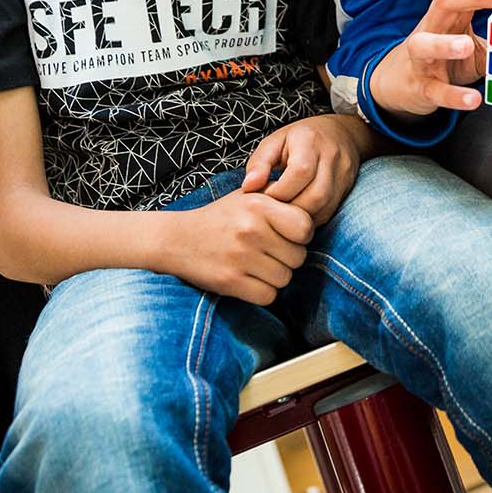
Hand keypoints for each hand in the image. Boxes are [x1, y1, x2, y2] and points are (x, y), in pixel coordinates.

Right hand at [162, 191, 313, 303]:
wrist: (176, 239)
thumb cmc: (221, 217)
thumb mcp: (248, 196)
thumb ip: (279, 200)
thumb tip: (315, 209)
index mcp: (259, 205)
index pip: (305, 227)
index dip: (301, 235)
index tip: (288, 235)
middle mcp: (251, 229)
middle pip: (299, 257)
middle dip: (288, 258)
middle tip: (269, 252)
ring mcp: (240, 257)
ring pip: (285, 278)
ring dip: (275, 276)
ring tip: (257, 265)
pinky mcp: (230, 281)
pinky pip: (268, 296)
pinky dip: (263, 292)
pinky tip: (250, 280)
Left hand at [240, 114, 373, 226]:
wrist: (339, 133)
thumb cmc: (299, 138)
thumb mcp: (274, 142)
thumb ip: (259, 163)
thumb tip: (248, 187)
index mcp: (310, 141)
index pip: (300, 172)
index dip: (279, 191)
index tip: (264, 197)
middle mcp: (332, 157)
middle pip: (316, 195)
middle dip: (290, 209)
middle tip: (272, 210)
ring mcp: (344, 174)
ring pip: (324, 207)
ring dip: (300, 217)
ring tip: (283, 213)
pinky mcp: (348, 189)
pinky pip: (329, 212)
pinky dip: (310, 218)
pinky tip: (296, 214)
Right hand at [369, 0, 491, 118]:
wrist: (402, 84)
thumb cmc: (445, 59)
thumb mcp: (475, 45)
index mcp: (451, 12)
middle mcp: (433, 27)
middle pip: (447, 0)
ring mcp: (421, 57)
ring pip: (424, 44)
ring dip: (445, 44)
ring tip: (467, 46)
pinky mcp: (420, 86)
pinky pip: (434, 90)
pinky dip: (453, 96)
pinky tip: (473, 99)